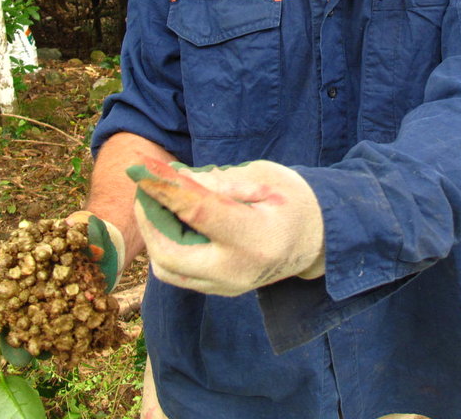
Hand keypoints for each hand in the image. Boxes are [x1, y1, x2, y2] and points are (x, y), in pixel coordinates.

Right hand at [0, 213, 124, 365]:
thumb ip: (86, 229)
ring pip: (8, 329)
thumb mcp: (87, 229)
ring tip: (16, 351)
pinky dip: (36, 350)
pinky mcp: (48, 324)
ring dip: (8, 342)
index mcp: (15, 259)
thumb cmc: (86, 239)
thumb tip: (85, 233)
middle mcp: (15, 286)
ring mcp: (29, 308)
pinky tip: (42, 355)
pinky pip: (35, 341)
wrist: (104, 258)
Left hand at [127, 159, 324, 295]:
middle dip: (149, 219)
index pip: (198, 213)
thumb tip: (173, 179)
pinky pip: (179, 273)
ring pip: (168, 269)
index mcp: (255, 238)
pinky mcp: (220, 290)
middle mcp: (237, 270)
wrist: (316, 239)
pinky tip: (171, 221)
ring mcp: (227, 287)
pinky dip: (167, 246)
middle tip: (145, 190)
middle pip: (170, 253)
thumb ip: (219, 181)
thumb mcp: (264, 178)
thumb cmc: (292, 200)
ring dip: (153, 235)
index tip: (143, 170)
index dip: (166, 190)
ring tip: (157, 203)